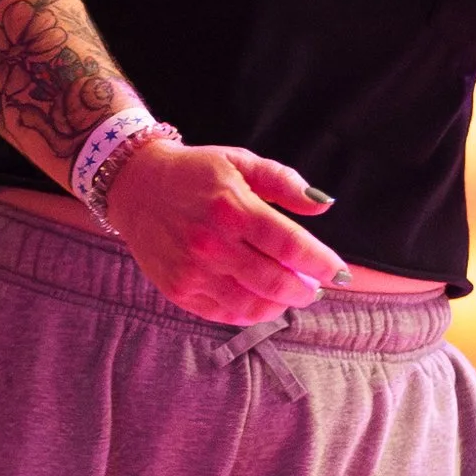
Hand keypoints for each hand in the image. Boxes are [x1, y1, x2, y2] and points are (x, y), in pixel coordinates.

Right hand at [103, 139, 347, 324]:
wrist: (136, 187)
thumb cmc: (195, 173)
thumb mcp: (241, 162)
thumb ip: (284, 183)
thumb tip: (323, 206)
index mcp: (233, 207)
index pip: (290, 246)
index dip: (321, 263)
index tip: (339, 271)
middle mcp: (212, 243)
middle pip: (275, 282)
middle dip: (304, 290)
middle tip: (315, 287)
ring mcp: (193, 271)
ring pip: (252, 306)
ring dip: (280, 305)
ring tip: (290, 295)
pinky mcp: (179, 290)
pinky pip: (225, 313)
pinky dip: (251, 313)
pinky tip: (262, 302)